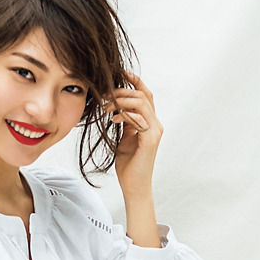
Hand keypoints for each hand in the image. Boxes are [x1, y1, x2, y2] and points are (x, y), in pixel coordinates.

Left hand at [102, 73, 162, 195]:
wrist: (134, 186)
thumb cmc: (129, 165)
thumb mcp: (125, 138)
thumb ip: (125, 122)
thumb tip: (116, 108)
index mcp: (150, 122)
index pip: (146, 95)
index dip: (135, 81)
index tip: (121, 73)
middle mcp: (156, 124)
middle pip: (142, 95)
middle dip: (122, 91)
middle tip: (104, 94)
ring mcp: (155, 131)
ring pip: (141, 103)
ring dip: (120, 101)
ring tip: (105, 106)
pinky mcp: (150, 140)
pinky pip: (138, 119)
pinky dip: (124, 114)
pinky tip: (112, 118)